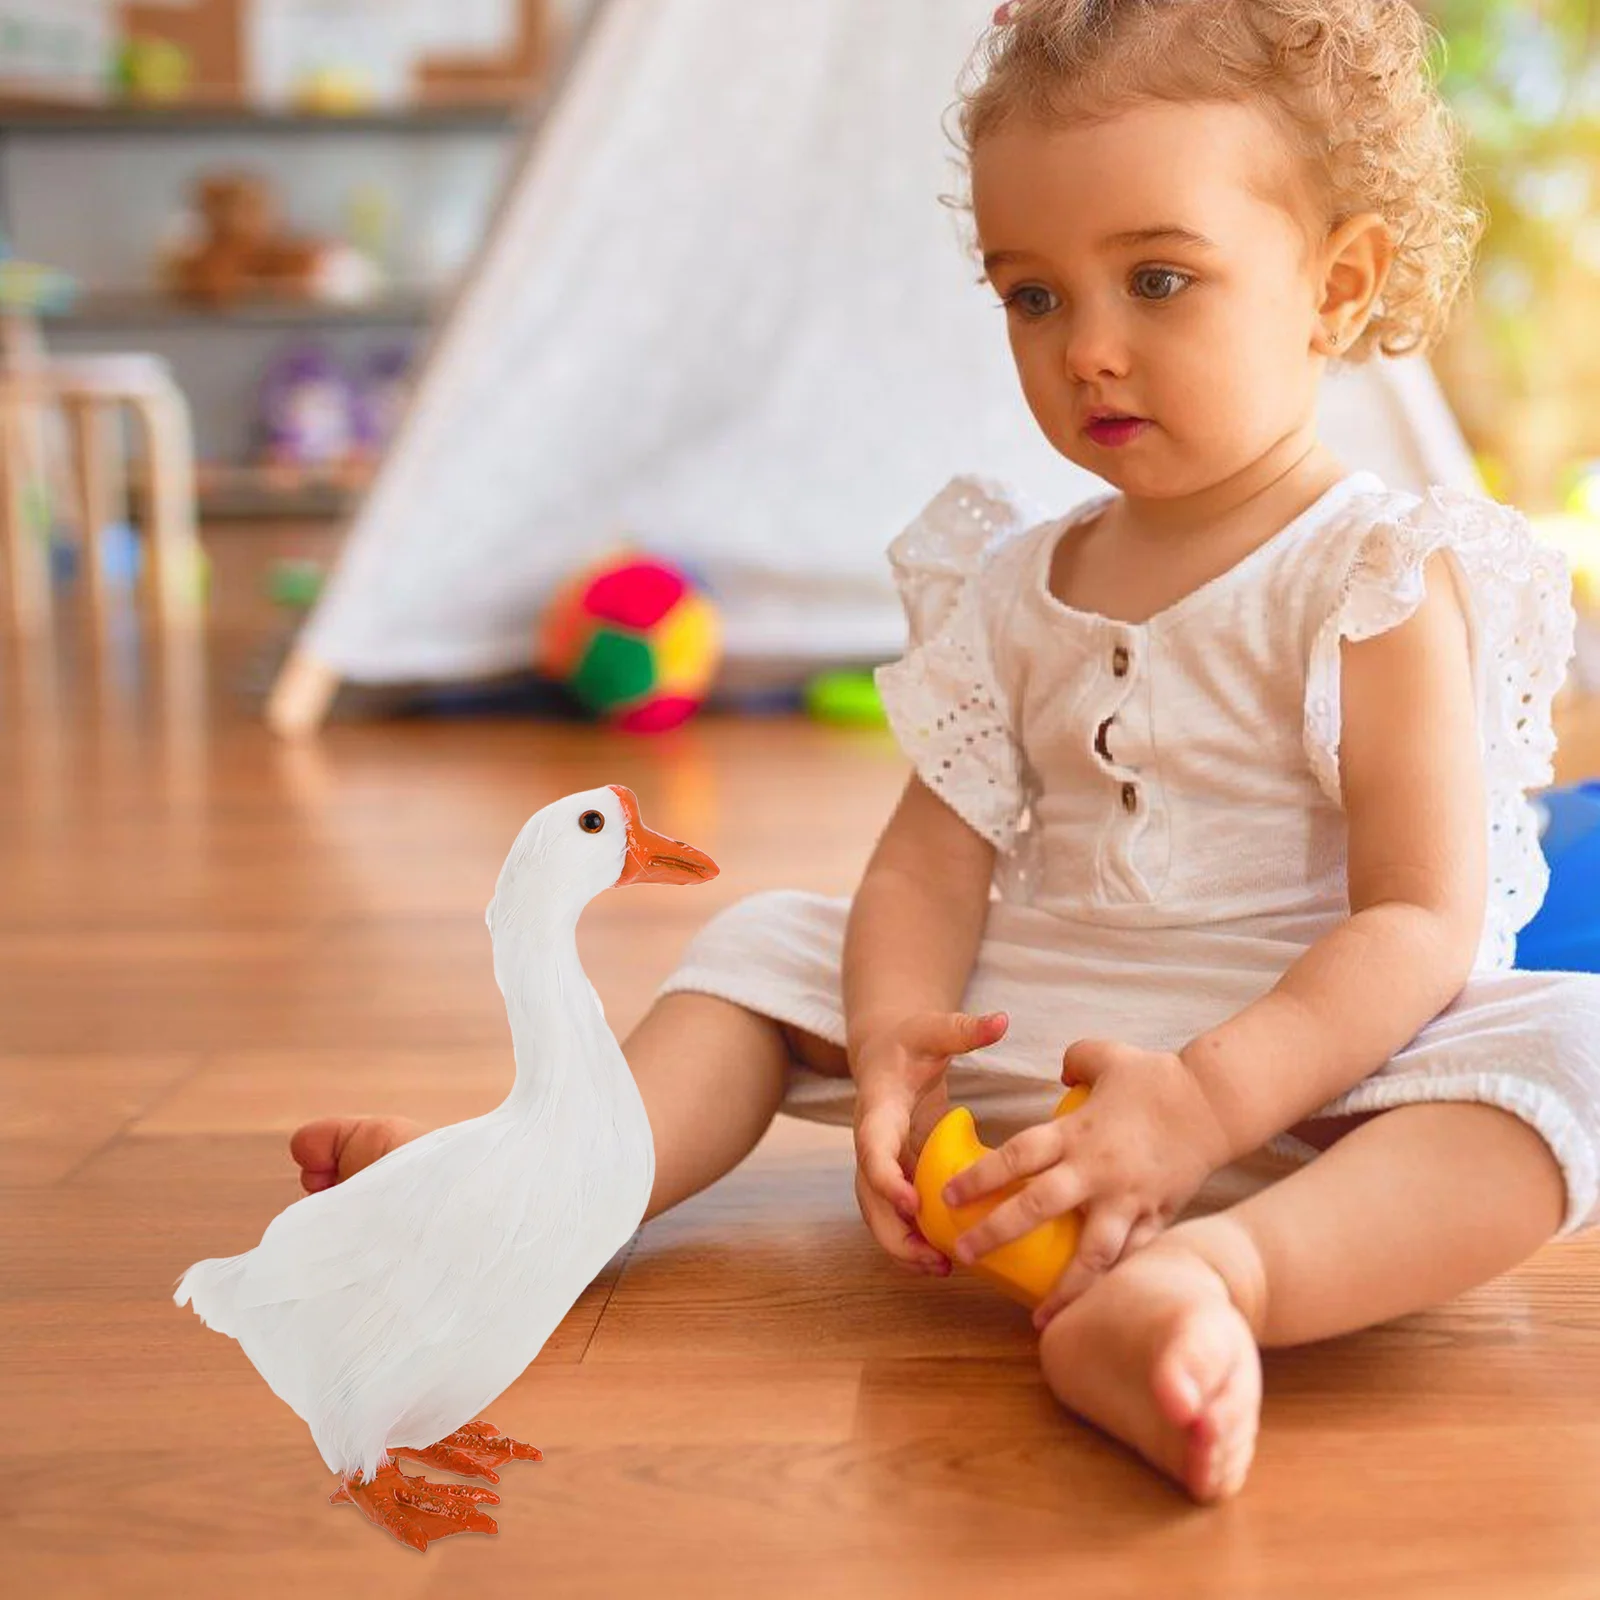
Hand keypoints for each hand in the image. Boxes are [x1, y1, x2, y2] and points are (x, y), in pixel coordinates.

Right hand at [850, 1010, 1009, 1275]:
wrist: (886, 1052)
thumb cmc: (910, 1040)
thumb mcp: (934, 1029)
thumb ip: (964, 1028)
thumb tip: (1001, 1020)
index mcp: (877, 1109)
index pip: (871, 1148)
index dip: (886, 1178)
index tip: (912, 1202)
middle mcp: (871, 1142)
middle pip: (868, 1196)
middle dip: (893, 1231)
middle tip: (931, 1257)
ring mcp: (881, 1162)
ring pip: (878, 1214)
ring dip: (902, 1244)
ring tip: (940, 1268)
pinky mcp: (896, 1174)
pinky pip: (896, 1214)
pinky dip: (912, 1238)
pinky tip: (943, 1258)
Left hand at [935, 1039, 1231, 1326]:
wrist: (1216, 1103)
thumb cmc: (1158, 1077)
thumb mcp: (1107, 1056)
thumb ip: (1075, 1060)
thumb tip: (1059, 1072)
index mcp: (1077, 1132)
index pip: (1017, 1155)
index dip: (980, 1176)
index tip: (947, 1196)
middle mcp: (1097, 1170)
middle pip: (1038, 1206)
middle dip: (996, 1233)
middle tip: (963, 1254)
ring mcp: (1128, 1199)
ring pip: (1091, 1253)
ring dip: (1063, 1289)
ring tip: (1039, 1321)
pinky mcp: (1157, 1217)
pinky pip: (1132, 1259)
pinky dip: (1112, 1285)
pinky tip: (1096, 1311)